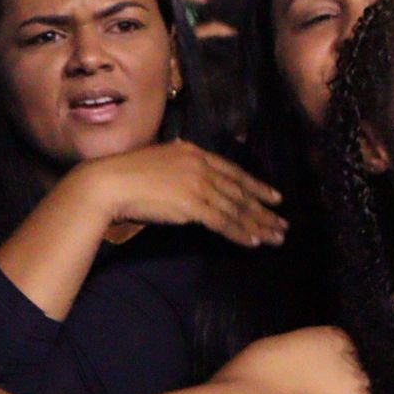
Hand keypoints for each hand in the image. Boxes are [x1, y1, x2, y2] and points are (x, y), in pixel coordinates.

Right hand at [73, 141, 286, 247]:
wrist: (109, 182)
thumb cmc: (127, 174)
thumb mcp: (159, 160)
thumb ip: (180, 165)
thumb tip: (189, 171)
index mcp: (195, 153)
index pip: (233, 171)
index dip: (257, 185)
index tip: (275, 197)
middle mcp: (201, 166)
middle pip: (240, 191)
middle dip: (264, 209)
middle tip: (283, 222)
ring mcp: (198, 185)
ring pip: (236, 208)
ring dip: (259, 224)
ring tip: (276, 236)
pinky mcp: (192, 205)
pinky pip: (223, 222)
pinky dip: (240, 232)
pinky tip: (254, 241)